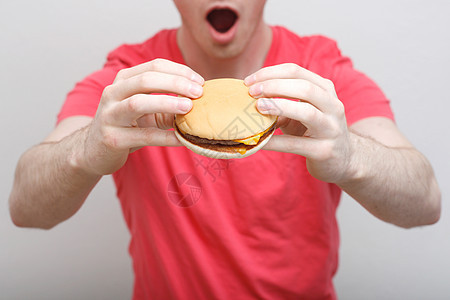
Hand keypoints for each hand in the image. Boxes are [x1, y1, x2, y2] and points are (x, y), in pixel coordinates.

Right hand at [81, 59, 203, 174]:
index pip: (154, 66)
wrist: (94, 150)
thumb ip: (168, 103)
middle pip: (146, 80)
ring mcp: (110, 115)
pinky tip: (182, 139)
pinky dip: (165, 137)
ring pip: (138, 103)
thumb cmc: (126, 126)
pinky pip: (143, 136)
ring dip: (167, 103)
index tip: (200, 81)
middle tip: (198, 92)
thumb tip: (199, 102)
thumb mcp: (147, 110)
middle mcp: (113, 93)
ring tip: (189, 107)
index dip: (180, 71)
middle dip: (176, 83)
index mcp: (124, 80)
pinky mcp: (113, 139)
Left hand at [245, 63, 351, 182]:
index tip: (249, 80)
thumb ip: (282, 103)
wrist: (343, 160)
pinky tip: (260, 141)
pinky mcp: (324, 151)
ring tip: (259, 107)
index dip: (270, 73)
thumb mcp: (301, 113)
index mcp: (325, 90)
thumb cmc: (316, 132)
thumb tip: (251, 99)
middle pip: (304, 87)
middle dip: (274, 86)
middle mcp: (333, 105)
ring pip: (307, 112)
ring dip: (279, 106)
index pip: (296, 72)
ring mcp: (331, 128)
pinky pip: (296, 144)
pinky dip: (276, 141)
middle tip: (252, 92)